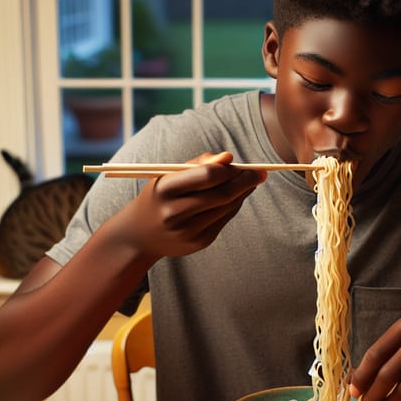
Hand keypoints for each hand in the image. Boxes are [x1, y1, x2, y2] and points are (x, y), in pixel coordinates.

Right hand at [108, 151, 265, 260]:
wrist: (139, 236)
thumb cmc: (159, 196)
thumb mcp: (169, 175)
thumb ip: (198, 164)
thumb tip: (229, 157)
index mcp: (165, 189)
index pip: (207, 176)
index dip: (229, 169)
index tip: (243, 163)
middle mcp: (175, 213)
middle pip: (222, 194)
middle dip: (245, 181)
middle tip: (260, 172)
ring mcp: (188, 231)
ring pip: (227, 207)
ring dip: (243, 193)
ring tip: (251, 181)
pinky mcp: (199, 243)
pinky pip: (225, 220)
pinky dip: (234, 206)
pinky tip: (237, 197)